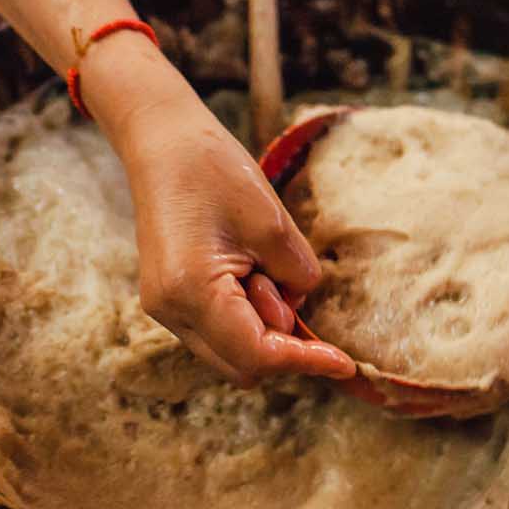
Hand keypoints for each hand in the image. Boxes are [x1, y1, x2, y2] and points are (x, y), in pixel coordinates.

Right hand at [114, 88, 356, 387]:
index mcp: (192, 292)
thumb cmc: (214, 171)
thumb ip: (297, 276)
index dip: (305, 361)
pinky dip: (246, 317)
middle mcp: (170, 311)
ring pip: (229, 352)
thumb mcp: (274, 224)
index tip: (345, 362)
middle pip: (242, 366)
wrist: (164, 142)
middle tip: (288, 284)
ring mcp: (165, 307)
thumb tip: (300, 310)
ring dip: (263, 328)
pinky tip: (251, 270)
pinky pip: (217, 330)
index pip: (258, 354)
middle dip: (281, 344)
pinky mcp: (169, 298)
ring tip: (263, 265)